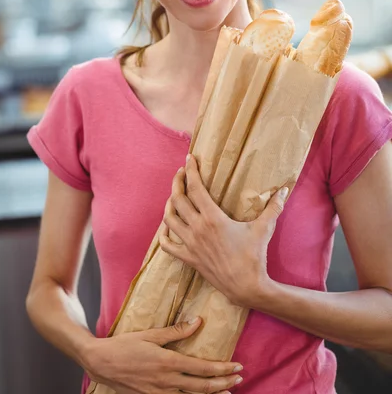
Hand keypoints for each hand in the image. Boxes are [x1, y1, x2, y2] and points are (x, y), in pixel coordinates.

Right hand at [85, 318, 242, 392]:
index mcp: (168, 362)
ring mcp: (158, 393)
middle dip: (223, 383)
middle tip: (239, 380)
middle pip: (201, 387)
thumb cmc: (125, 345)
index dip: (222, 368)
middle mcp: (166, 381)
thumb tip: (197, 321)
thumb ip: (175, 331)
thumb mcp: (150, 335)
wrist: (100, 363)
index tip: (237, 366)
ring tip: (227, 393)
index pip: (202, 368)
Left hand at [160, 155, 288, 307]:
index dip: (190, 171)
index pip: (195, 188)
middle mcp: (197, 229)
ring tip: (174, 195)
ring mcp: (190, 244)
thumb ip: (273, 207)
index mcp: (213, 218)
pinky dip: (164, 234)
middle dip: (177, 182)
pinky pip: (168, 246)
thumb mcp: (264, 229)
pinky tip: (167, 228)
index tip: (189, 159)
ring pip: (169, 219)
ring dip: (169, 204)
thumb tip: (284, 190)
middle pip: (177, 199)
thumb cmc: (254, 257)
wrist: (246, 287)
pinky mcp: (189, 258)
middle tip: (181, 173)